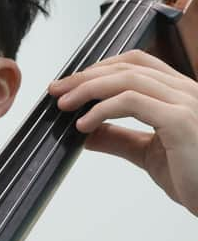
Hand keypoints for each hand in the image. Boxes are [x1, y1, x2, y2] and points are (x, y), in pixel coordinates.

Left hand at [48, 50, 197, 215]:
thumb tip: (86, 132)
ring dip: (88, 89)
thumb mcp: (147, 152)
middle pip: (127, 67)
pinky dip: (102, 110)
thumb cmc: (195, 178)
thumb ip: (119, 137)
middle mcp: (187, 91)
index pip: (136, 63)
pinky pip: (132, 102)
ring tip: (65, 106)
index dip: (100, 68)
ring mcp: (187, 103)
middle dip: (86, 76)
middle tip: (57, 91)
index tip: (71, 83)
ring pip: (127, 79)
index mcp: (181, 93)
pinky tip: (84, 125)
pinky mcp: (181, 121)